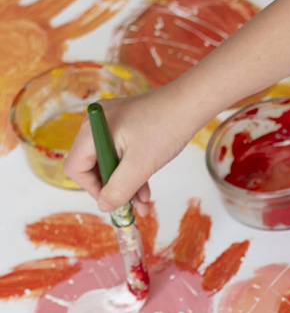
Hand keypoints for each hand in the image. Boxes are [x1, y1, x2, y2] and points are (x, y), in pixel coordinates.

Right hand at [63, 84, 201, 214]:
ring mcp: (112, 126)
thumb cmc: (166, 128)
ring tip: (144, 204)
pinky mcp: (126, 128)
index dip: (92, 189)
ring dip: (125, 187)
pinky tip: (146, 191)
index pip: (75, 168)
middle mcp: (97, 125)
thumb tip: (104, 206)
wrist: (190, 104)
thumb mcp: (140, 166)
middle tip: (131, 207)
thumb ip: (119, 189)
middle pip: (92, 167)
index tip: (113, 201)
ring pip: (110, 165)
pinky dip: (133, 174)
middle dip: (112, 190)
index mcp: (93, 130)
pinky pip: (122, 156)